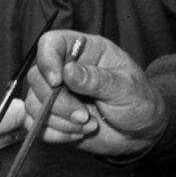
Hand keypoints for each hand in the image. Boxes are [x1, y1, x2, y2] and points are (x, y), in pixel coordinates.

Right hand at [22, 31, 167, 156]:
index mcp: (87, 50)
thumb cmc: (139, 101)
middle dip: (57, 102)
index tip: (58, 82)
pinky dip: (54, 133)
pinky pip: (35, 124)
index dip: (47, 59)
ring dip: (58, 120)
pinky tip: (78, 134)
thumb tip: (68, 71)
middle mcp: (67, 69)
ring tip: (88, 124)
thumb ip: (97, 80)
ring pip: (33, 103)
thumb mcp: (125, 87)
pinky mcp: (52, 116)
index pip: (52, 42)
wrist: (141, 131)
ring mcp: (57, 93)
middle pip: (37, 76)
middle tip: (83, 115)